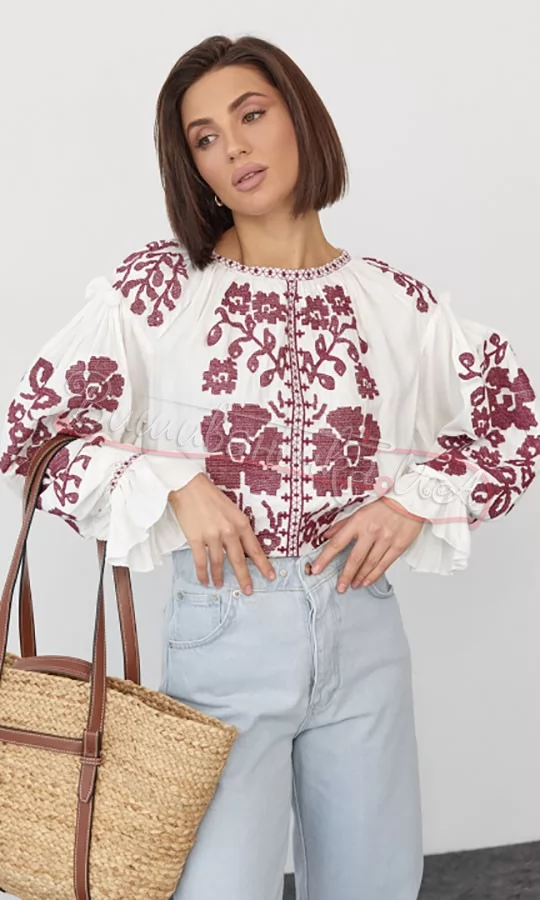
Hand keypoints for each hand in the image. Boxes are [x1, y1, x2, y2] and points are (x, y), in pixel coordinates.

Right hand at [168, 474, 275, 593]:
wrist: (189, 487)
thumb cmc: (210, 496)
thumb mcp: (232, 509)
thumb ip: (238, 527)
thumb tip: (241, 546)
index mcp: (241, 523)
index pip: (255, 549)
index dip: (263, 565)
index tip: (269, 576)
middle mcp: (229, 531)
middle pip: (239, 560)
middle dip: (244, 577)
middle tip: (248, 590)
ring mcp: (212, 536)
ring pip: (218, 563)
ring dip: (219, 576)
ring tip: (220, 585)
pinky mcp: (195, 539)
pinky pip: (201, 561)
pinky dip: (203, 573)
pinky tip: (204, 580)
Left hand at [310, 498, 425, 591]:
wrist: (410, 500)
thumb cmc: (384, 504)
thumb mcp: (360, 510)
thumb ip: (343, 524)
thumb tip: (326, 535)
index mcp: (358, 521)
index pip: (337, 543)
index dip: (325, 558)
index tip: (316, 569)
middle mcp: (371, 531)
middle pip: (355, 559)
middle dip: (345, 576)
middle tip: (340, 587)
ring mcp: (386, 539)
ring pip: (370, 564)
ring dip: (360, 577)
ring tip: (353, 585)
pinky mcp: (398, 545)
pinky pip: (384, 565)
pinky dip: (374, 575)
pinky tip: (367, 581)